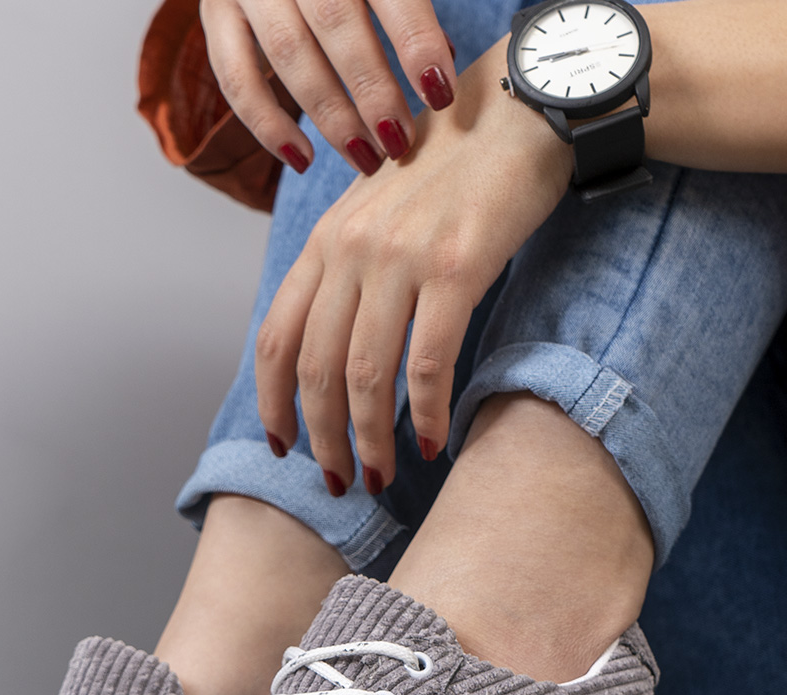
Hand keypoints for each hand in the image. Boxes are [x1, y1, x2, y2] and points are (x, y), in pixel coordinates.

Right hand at [199, 0, 456, 175]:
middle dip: (372, 91)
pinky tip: (302, 159)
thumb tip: (441, 64)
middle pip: (335, 24)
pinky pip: (236, 79)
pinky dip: (268, 125)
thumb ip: (405, 3)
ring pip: (289, 55)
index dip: (416, 42)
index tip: (440, 93)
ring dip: (330, 115)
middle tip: (400, 141)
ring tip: (364, 157)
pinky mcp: (215, 14)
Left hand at [256, 44, 573, 494]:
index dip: (273, 401)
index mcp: (324, 243)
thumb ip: (345, 271)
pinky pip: (426, 361)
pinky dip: (425, 413)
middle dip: (323, 438)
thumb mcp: (376, 214)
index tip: (282, 446)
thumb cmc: (451, 173)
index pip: (276, 338)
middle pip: (315, 369)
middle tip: (338, 481)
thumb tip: (329, 349)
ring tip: (379, 477)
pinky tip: (432, 443)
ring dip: (370, 439)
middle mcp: (349, 250)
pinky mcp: (455, 266)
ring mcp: (399, 258)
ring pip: (364, 375)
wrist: (522, 112)